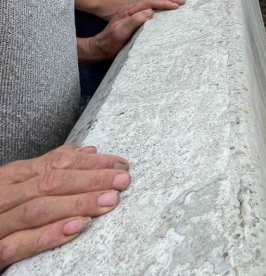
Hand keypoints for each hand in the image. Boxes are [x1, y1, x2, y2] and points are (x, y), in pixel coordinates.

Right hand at [0, 145, 130, 269]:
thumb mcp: (17, 184)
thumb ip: (47, 168)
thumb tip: (87, 150)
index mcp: (11, 178)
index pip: (55, 165)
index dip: (91, 163)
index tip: (122, 164)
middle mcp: (2, 196)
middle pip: (50, 183)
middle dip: (91, 180)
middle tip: (124, 180)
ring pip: (37, 210)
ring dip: (76, 203)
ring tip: (109, 201)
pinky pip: (18, 245)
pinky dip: (48, 235)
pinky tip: (76, 228)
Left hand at [81, 0, 185, 61]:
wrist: (100, 47)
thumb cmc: (110, 42)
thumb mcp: (120, 32)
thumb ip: (134, 21)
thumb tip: (150, 11)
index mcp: (129, 10)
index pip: (150, 3)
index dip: (164, 3)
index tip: (176, 5)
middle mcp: (131, 9)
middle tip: (182, 1)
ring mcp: (132, 12)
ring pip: (151, 2)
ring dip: (164, 1)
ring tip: (177, 2)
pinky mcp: (133, 17)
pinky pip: (149, 7)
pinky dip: (159, 6)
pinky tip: (164, 8)